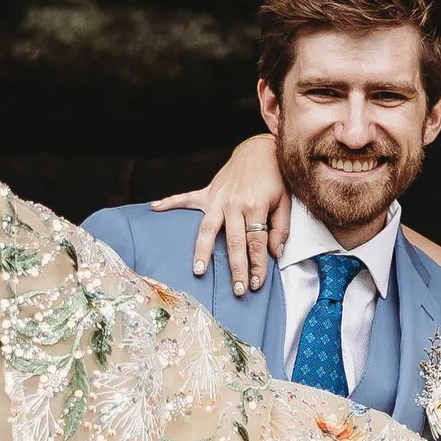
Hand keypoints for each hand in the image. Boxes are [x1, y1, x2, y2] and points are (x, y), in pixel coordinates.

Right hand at [153, 131, 288, 292]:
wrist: (260, 150)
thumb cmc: (274, 177)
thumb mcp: (285, 201)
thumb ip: (280, 228)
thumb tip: (274, 253)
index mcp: (255, 206)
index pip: (256, 242)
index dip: (258, 264)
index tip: (256, 283)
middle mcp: (234, 204)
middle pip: (234, 242)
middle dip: (236, 267)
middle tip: (236, 290)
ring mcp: (218, 198)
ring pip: (208, 228)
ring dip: (203, 250)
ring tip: (198, 270)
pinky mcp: (208, 192)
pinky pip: (186, 198)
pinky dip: (169, 202)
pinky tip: (154, 209)